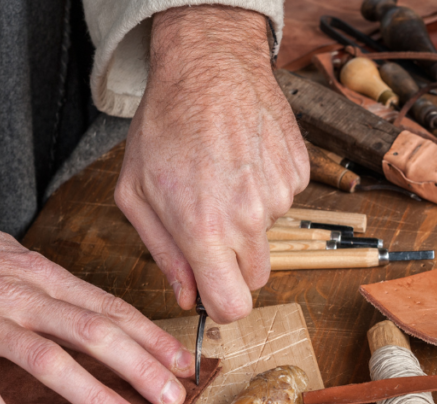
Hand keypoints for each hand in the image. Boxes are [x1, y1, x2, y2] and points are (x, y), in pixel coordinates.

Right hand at [0, 209, 193, 403]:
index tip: (182, 362)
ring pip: (47, 359)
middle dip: (139, 366)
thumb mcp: (10, 255)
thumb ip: (50, 284)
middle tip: (172, 397)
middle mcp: (20, 296)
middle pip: (92, 331)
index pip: (108, 306)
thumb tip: (92, 307)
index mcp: (41, 274)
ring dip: (92, 394)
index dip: (149, 336)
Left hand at [115, 5, 308, 323]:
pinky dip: (264, 189)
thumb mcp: (136, 192)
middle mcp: (249, 218)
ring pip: (268, 235)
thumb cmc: (165, 124)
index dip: (221, 304)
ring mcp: (280, 195)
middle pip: (255, 278)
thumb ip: (162, 252)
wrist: (209, 64)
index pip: (233, 306)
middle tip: (209, 226)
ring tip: (221, 175)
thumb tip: (187, 295)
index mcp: (204, 229)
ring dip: (247, 219)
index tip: (211, 289)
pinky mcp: (299, 173)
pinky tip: (242, 159)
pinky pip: (284, 200)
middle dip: (233, 264)